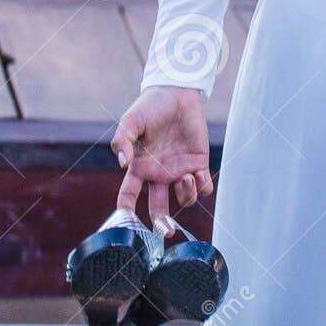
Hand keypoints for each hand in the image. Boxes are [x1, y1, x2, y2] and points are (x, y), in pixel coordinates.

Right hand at [110, 84, 214, 217]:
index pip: (128, 196)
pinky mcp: (198, 163)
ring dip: (185, 196)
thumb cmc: (149, 107)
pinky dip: (202, 187)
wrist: (176, 93)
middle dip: (161, 224)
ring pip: (184, 199)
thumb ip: (122, 141)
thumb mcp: (131, 121)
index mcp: (139, 168)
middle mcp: (159, 174)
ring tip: (185, 178)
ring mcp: (179, 170)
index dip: (126, 212)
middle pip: (158, 209)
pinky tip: (197, 176)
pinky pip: (203, 186)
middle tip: (166, 232)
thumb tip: (122, 164)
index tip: (127, 222)